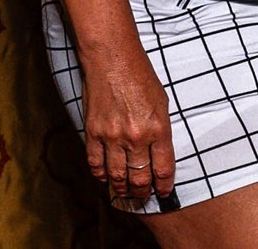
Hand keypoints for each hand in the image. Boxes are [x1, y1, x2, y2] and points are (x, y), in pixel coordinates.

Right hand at [79, 42, 174, 205]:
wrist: (113, 60)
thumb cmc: (141, 77)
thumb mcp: (162, 104)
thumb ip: (161, 131)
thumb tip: (158, 154)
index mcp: (158, 128)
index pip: (163, 168)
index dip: (164, 185)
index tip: (164, 192)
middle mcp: (136, 137)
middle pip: (140, 177)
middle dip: (143, 192)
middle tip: (143, 196)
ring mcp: (112, 137)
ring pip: (117, 176)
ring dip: (122, 189)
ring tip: (125, 193)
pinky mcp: (93, 133)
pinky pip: (95, 164)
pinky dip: (100, 175)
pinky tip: (105, 179)